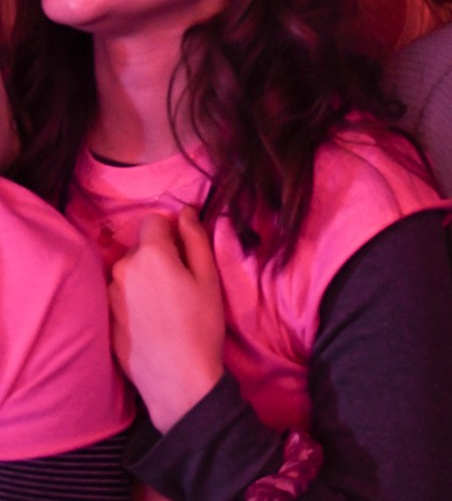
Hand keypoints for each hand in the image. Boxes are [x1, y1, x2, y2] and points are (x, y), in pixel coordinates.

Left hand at [109, 208, 226, 431]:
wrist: (177, 378)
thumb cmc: (201, 325)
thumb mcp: (208, 277)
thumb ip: (195, 238)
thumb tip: (184, 212)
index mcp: (150, 254)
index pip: (154, 220)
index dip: (173, 232)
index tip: (187, 254)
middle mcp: (121, 269)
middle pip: (141, 248)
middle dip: (160, 257)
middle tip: (182, 284)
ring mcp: (109, 296)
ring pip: (130, 273)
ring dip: (145, 279)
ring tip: (166, 307)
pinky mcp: (105, 319)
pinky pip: (121, 297)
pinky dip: (135, 301)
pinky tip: (152, 322)